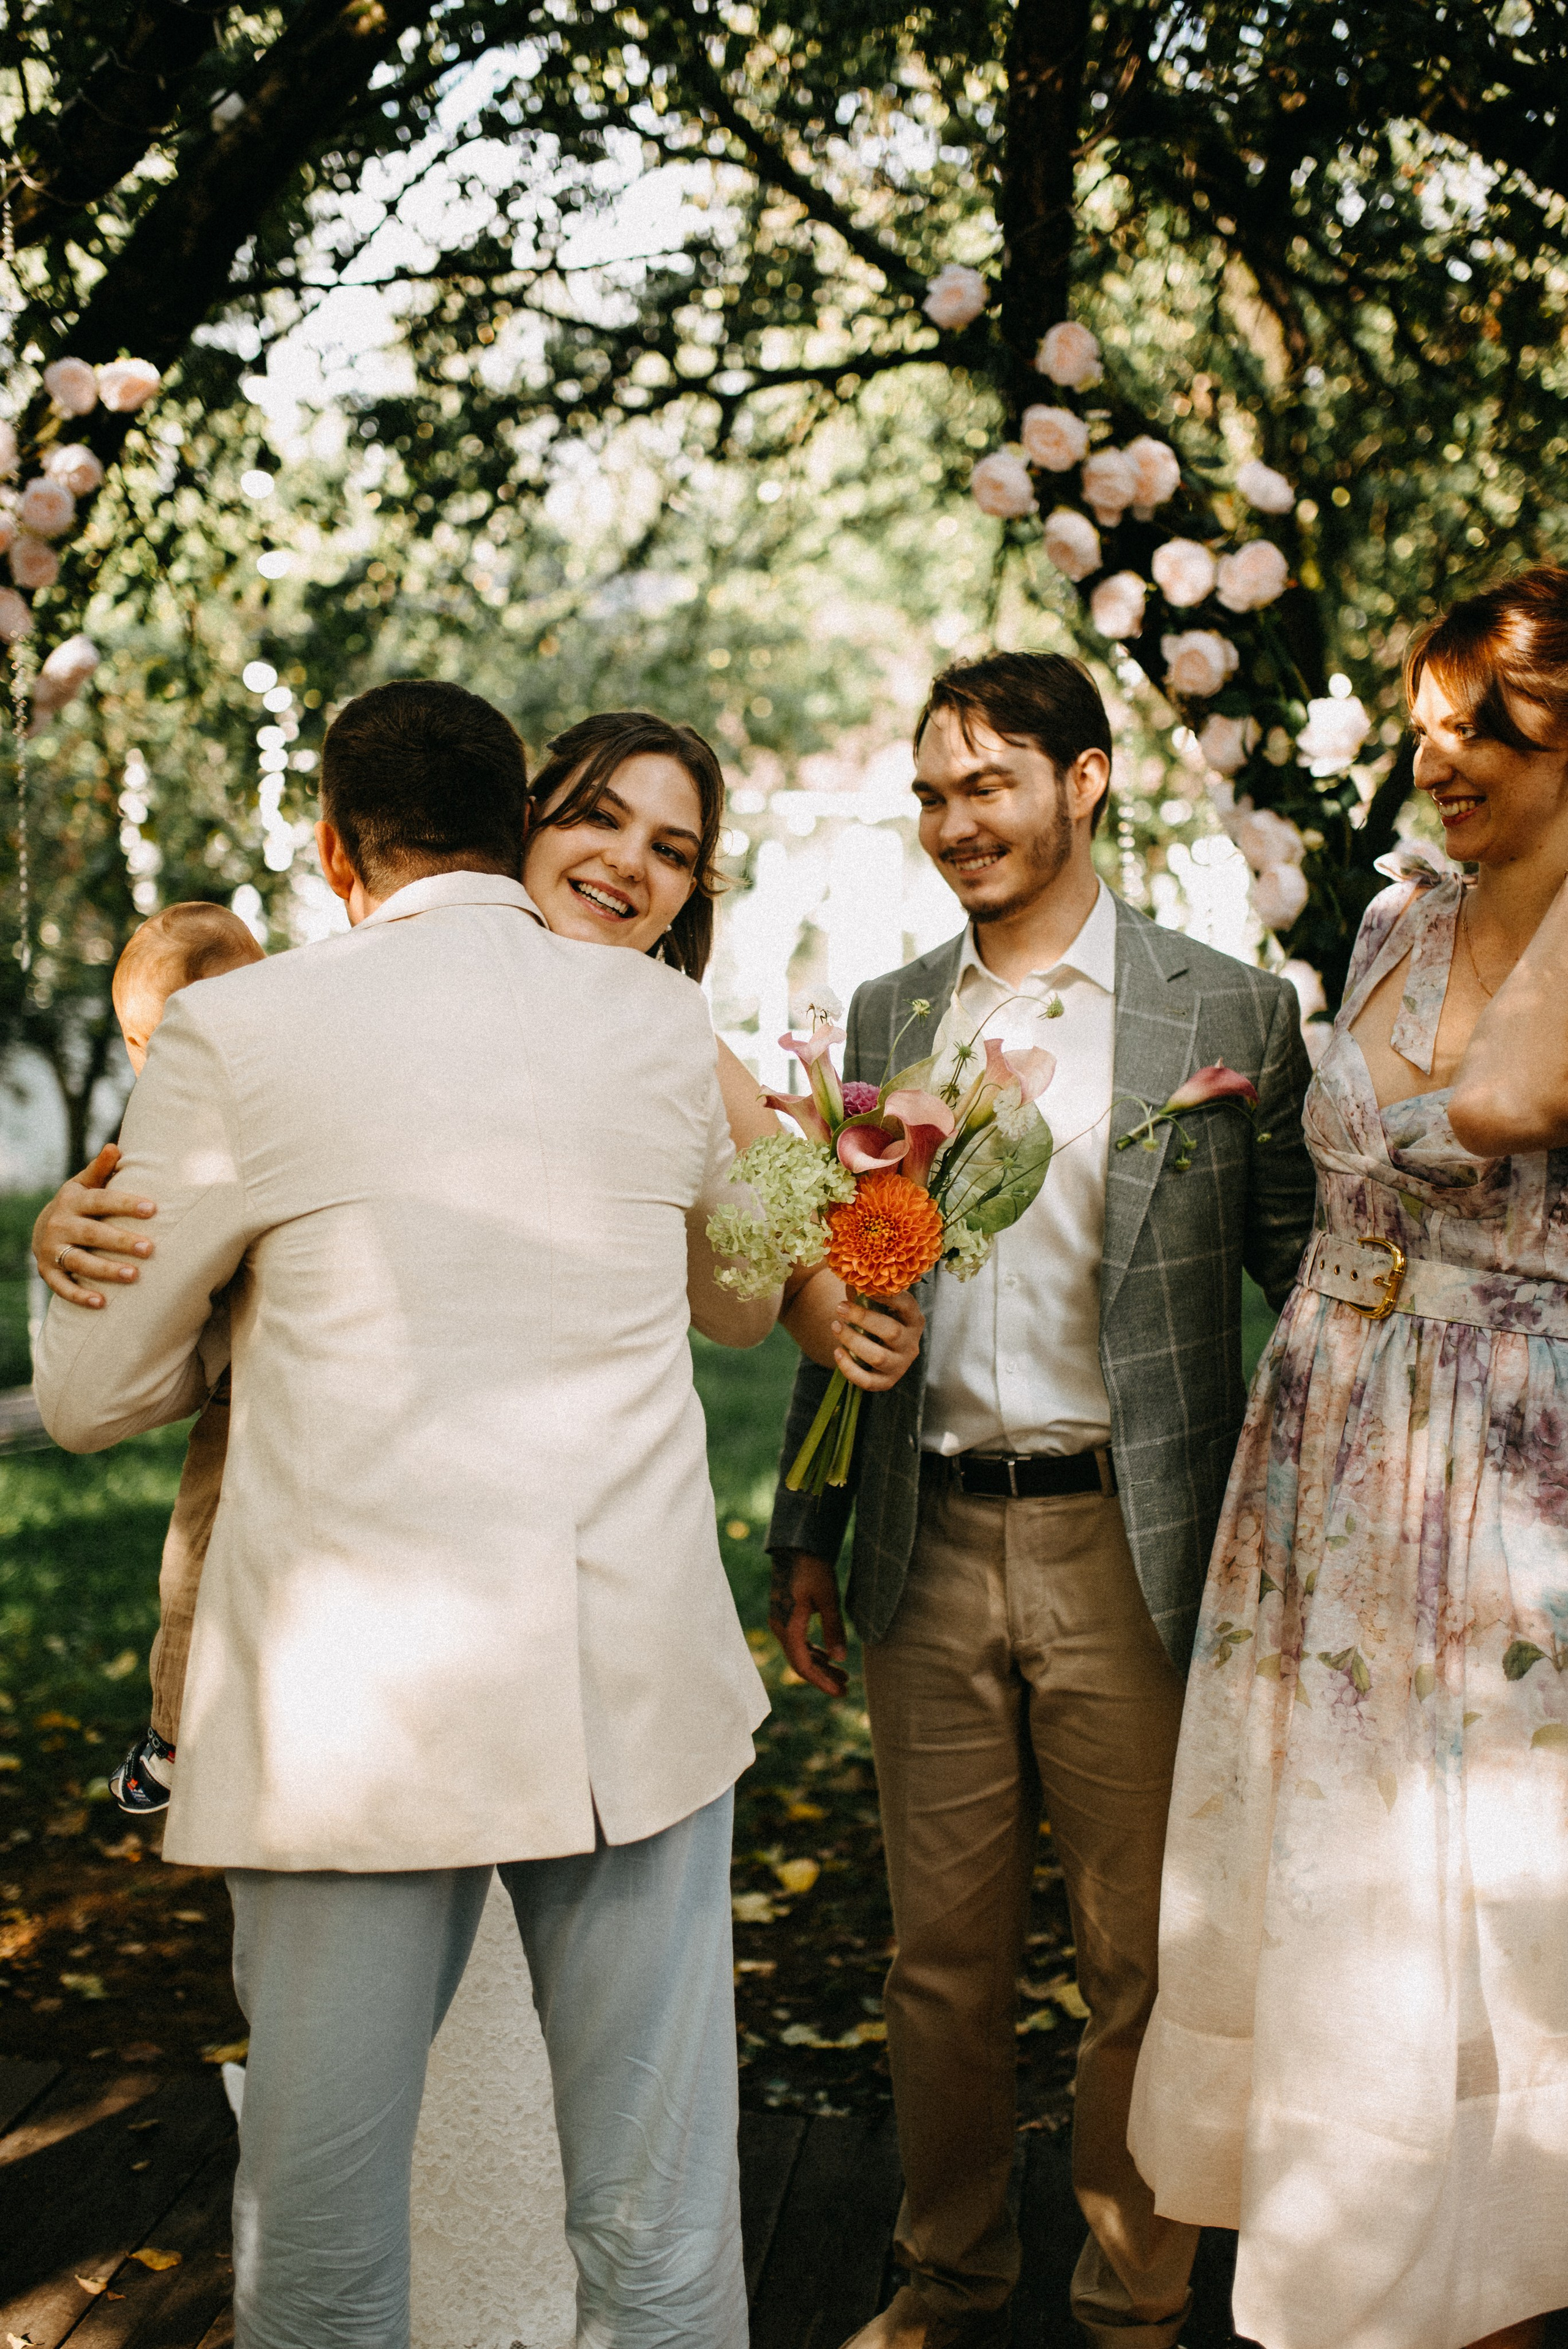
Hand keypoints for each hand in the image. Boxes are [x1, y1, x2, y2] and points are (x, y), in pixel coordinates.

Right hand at [31, 1146, 157, 1307]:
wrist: (42, 1229)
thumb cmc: (79, 1205)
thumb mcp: (85, 1184)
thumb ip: (101, 1170)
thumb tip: (115, 1147)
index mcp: (73, 1200)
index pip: (101, 1200)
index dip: (126, 1203)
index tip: (153, 1209)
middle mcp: (60, 1224)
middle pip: (93, 1233)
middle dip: (121, 1241)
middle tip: (150, 1248)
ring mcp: (52, 1250)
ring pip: (80, 1261)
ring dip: (106, 1270)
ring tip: (134, 1276)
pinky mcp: (48, 1272)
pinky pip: (63, 1286)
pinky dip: (80, 1295)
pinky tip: (101, 1303)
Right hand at [768, 1550, 848, 1695]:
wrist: (796, 1546)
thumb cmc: (813, 1569)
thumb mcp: (828, 1598)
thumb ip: (833, 1628)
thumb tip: (840, 1659)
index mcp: (789, 1628)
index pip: (803, 1666)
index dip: (822, 1682)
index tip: (841, 1692)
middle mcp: (780, 1628)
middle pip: (800, 1663)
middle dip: (823, 1677)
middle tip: (846, 1687)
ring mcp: (781, 1621)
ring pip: (799, 1653)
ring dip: (819, 1665)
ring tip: (843, 1674)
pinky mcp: (785, 1614)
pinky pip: (797, 1642)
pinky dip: (812, 1652)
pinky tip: (827, 1654)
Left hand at [832, 1289, 923, 1392]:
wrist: (878, 1349)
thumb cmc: (877, 1319)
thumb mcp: (878, 1305)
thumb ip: (868, 1292)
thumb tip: (851, 1277)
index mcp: (914, 1320)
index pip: (907, 1305)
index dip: (888, 1296)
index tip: (865, 1287)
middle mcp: (911, 1344)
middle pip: (892, 1332)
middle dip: (863, 1319)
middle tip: (840, 1307)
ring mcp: (900, 1365)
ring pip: (878, 1357)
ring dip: (852, 1340)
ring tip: (835, 1325)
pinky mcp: (886, 1382)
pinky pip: (867, 1381)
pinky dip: (849, 1368)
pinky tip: (837, 1352)